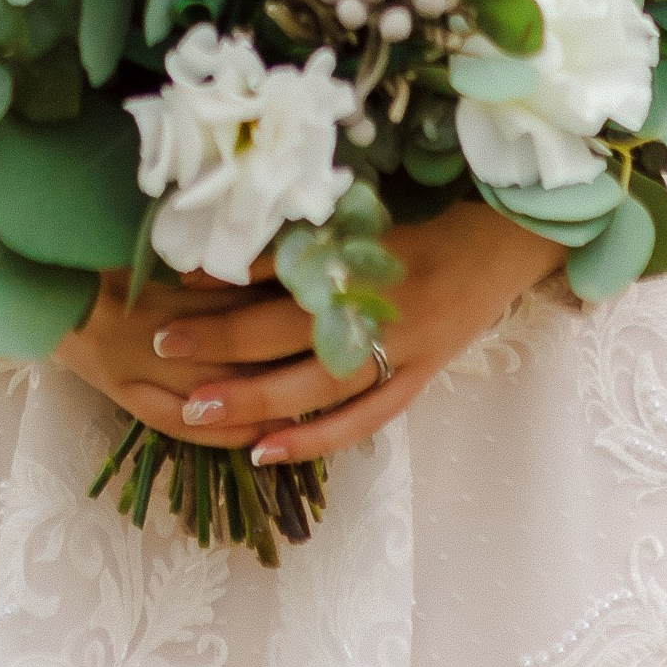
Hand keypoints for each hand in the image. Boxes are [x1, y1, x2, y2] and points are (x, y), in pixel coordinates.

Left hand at [55, 201, 563, 462]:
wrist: (503, 243)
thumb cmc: (426, 218)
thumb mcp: (366, 214)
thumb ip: (306, 234)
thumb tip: (230, 246)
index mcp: (365, 256)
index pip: (284, 270)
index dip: (230, 276)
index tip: (176, 278)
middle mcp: (379, 307)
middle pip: (287, 332)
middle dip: (220, 340)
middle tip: (162, 343)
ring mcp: (399, 353)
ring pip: (314, 388)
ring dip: (251, 400)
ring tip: (194, 408)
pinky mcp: (414, 383)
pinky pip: (357, 422)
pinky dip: (310, 441)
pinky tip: (263, 452)